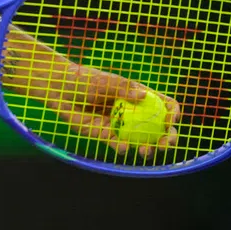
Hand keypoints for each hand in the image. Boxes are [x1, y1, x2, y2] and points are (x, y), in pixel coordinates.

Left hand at [47, 62, 180, 158]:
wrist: (58, 89)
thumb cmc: (82, 79)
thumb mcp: (104, 81)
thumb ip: (122, 89)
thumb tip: (144, 95)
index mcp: (137, 95)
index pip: (163, 105)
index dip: (171, 113)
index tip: (171, 120)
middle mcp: (132, 112)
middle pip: (157, 127)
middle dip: (167, 138)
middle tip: (167, 143)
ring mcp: (120, 125)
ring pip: (140, 140)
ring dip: (147, 148)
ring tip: (148, 150)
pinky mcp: (104, 134)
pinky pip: (118, 144)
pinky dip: (123, 147)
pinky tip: (123, 147)